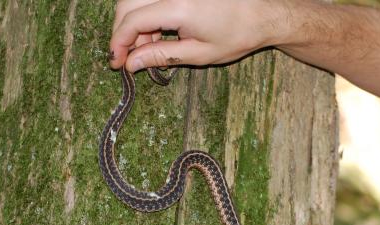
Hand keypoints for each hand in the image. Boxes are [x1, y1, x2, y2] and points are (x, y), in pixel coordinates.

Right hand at [109, 0, 290, 71]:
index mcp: (180, 6)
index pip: (133, 19)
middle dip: (123, 32)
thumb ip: (161, 56)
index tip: (116, 61)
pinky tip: (159, 32)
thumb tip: (131, 63)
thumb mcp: (198, 54)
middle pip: (128, 4)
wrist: (263, 13)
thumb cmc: (237, 35)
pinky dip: (147, 13)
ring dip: (135, 23)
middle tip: (128, 57)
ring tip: (150, 46)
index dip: (119, 41)